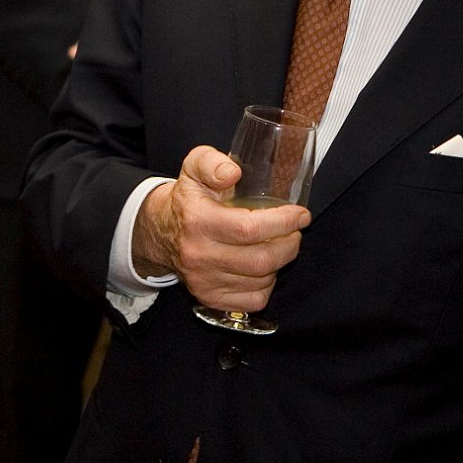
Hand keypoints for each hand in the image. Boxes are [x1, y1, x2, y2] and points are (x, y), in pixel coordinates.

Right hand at [133, 146, 309, 312]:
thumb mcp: (194, 167)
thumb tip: (233, 173)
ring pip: (261, 280)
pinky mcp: (209, 298)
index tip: (301, 215)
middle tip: (294, 232)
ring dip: (279, 263)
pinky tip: (262, 268)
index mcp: (198, 221)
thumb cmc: (188, 199)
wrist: (162, 232)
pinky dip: (267, 284)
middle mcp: (199, 255)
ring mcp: (204, 281)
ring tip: (277, 245)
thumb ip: (211, 162)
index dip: (282, 223)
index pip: (249, 229)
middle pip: (261, 259)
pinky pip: (254, 300)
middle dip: (289, 245)